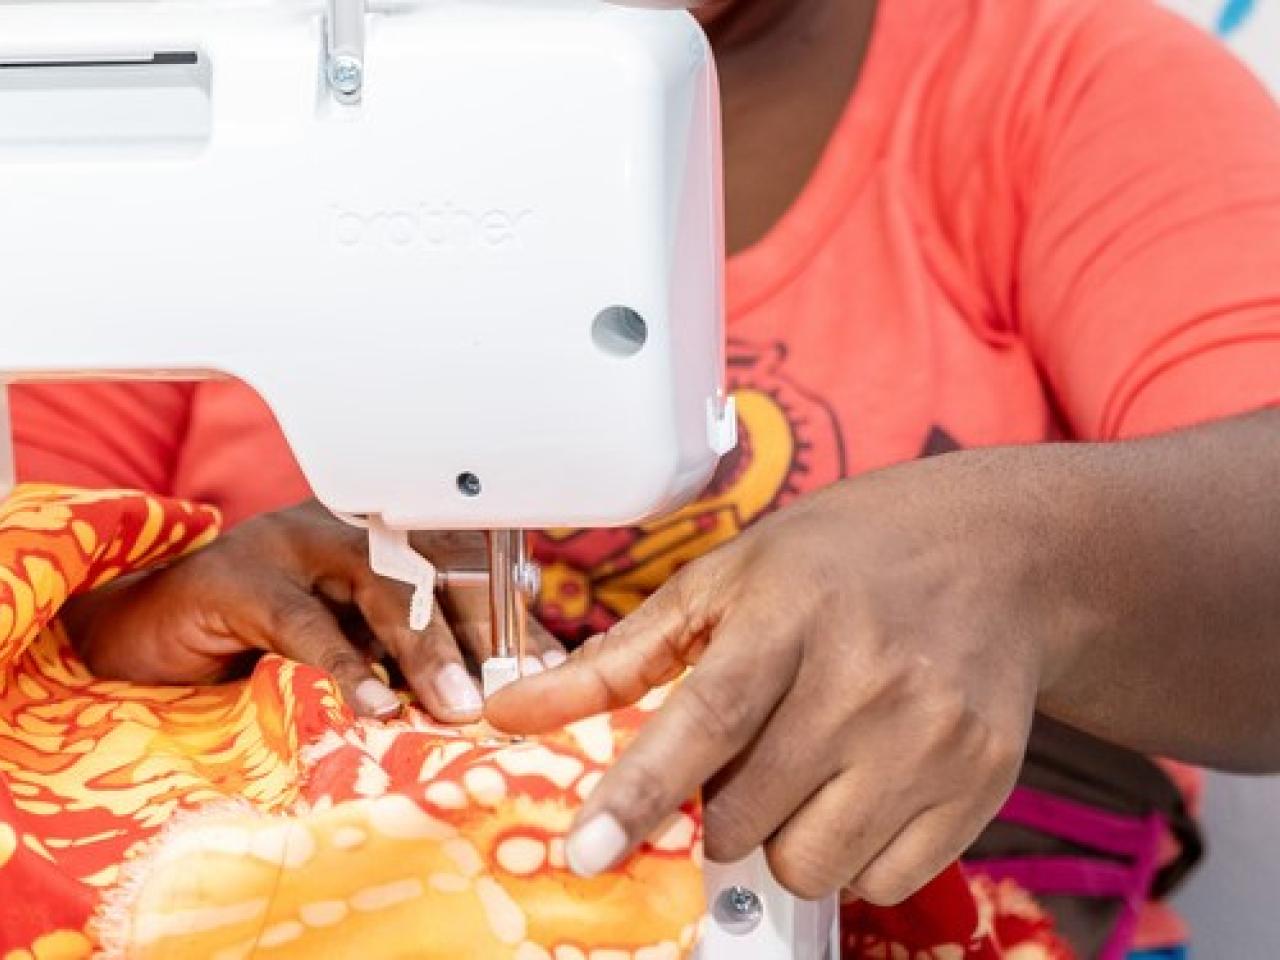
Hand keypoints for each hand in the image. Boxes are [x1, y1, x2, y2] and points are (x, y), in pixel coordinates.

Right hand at [62, 499, 564, 721]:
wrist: (153, 625)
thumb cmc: (263, 634)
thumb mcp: (352, 635)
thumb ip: (409, 646)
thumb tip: (488, 688)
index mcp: (385, 535)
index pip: (465, 566)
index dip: (511, 614)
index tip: (554, 666)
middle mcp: (348, 527)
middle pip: (434, 570)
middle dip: (482, 633)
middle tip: (517, 691)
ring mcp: (293, 544)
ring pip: (378, 589)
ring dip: (425, 650)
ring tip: (458, 705)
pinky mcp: (239, 579)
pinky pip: (303, 622)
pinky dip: (343, 666)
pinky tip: (374, 705)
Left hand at [487, 453, 1059, 903]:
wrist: (996, 554)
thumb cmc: (840, 560)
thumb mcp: (725, 579)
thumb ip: (618, 656)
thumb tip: (508, 713)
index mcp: (790, 613)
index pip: (706, 718)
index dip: (639, 792)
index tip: (587, 852)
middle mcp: (868, 677)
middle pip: (744, 814)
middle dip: (716, 807)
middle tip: (751, 746)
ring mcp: (933, 736)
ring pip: (808, 864)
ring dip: (782, 837)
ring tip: (809, 763)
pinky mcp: (981, 782)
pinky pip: (882, 879)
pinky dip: (852, 851)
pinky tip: (863, 782)